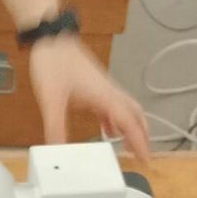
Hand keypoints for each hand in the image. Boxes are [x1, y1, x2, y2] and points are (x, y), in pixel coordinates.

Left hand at [30, 36, 150, 160]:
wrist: (50, 38)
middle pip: (136, 116)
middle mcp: (109, 91)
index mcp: (104, 96)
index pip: (130, 123)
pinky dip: (116, 120)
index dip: (140, 142)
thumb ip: (55, 127)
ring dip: (132, 128)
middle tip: (143, 155)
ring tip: (130, 146)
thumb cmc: (53, 61)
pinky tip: (108, 129)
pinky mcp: (96, 85)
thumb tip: (57, 149)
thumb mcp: (50, 99)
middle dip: (143, 136)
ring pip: (127, 109)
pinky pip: (113, 105)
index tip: (146, 159)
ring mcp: (104, 87)